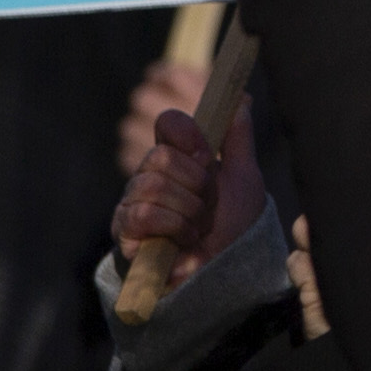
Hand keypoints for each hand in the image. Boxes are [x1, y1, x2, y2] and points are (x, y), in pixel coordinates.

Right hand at [113, 105, 260, 284]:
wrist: (228, 273)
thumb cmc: (235, 229)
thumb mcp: (244, 179)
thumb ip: (237, 138)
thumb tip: (240, 98)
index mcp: (177, 157)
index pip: (169, 122)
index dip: (189, 136)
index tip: (207, 156)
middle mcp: (150, 175)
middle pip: (160, 156)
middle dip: (197, 186)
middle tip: (208, 208)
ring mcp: (134, 203)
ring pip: (151, 185)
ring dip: (187, 211)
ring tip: (198, 229)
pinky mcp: (125, 233)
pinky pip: (141, 214)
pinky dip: (172, 227)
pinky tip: (183, 243)